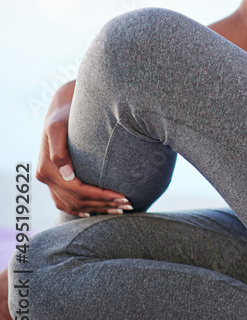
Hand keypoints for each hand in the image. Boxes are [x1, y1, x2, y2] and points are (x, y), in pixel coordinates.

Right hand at [35, 80, 130, 216]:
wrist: (60, 108)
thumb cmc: (64, 115)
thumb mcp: (58, 127)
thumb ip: (59, 149)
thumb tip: (66, 174)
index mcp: (47, 169)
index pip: (78, 190)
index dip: (101, 196)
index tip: (122, 196)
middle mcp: (46, 178)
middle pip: (77, 201)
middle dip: (103, 204)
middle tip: (127, 205)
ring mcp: (50, 181)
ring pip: (73, 205)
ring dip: (96, 209)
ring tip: (119, 209)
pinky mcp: (55, 180)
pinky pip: (67, 202)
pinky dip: (82, 210)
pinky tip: (97, 211)